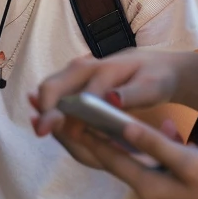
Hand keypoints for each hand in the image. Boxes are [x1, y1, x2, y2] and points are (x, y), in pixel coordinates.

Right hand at [31, 50, 186, 138]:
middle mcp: (82, 67)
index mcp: (102, 70)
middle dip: (44, 111)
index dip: (59, 113)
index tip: (50, 131)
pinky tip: (53, 122)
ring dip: (47, 110)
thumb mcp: (153, 86)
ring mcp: (76, 72)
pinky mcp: (76, 80)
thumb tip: (110, 99)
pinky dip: (53, 109)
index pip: (72, 94)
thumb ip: (132, 94)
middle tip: (41, 131)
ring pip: (51, 90)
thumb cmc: (155, 78)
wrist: (155, 67)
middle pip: (50, 88)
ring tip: (46, 130)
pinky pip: (58, 94)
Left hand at [65, 116, 197, 198]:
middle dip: (96, 141)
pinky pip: (152, 173)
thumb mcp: (188, 160)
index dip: (88, 137)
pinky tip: (155, 136)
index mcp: (148, 187)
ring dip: (122, 146)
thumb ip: (153, 144)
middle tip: (75, 121)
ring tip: (105, 124)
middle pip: (116, 164)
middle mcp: (149, 198)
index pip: (109, 158)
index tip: (69, 119)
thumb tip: (121, 126)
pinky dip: (147, 156)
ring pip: (134, 167)